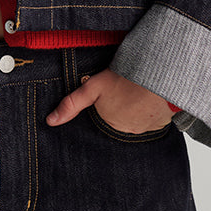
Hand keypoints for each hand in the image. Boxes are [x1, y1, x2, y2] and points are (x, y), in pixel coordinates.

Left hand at [46, 68, 174, 132]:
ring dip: (135, 107)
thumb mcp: (93, 87)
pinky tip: (150, 95)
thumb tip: (50, 121)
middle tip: (123, 87)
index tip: (109, 92)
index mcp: (109, 124)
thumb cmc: (125, 80)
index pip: (102, 117)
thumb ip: (72, 104)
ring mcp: (144, 129)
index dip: (104, 104)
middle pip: (118, 118)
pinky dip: (150, 109)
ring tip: (136, 89)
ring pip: (135, 118)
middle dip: (119, 106)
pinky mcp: (160, 123)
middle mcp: (126, 131)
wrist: (160, 78)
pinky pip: (151, 118)